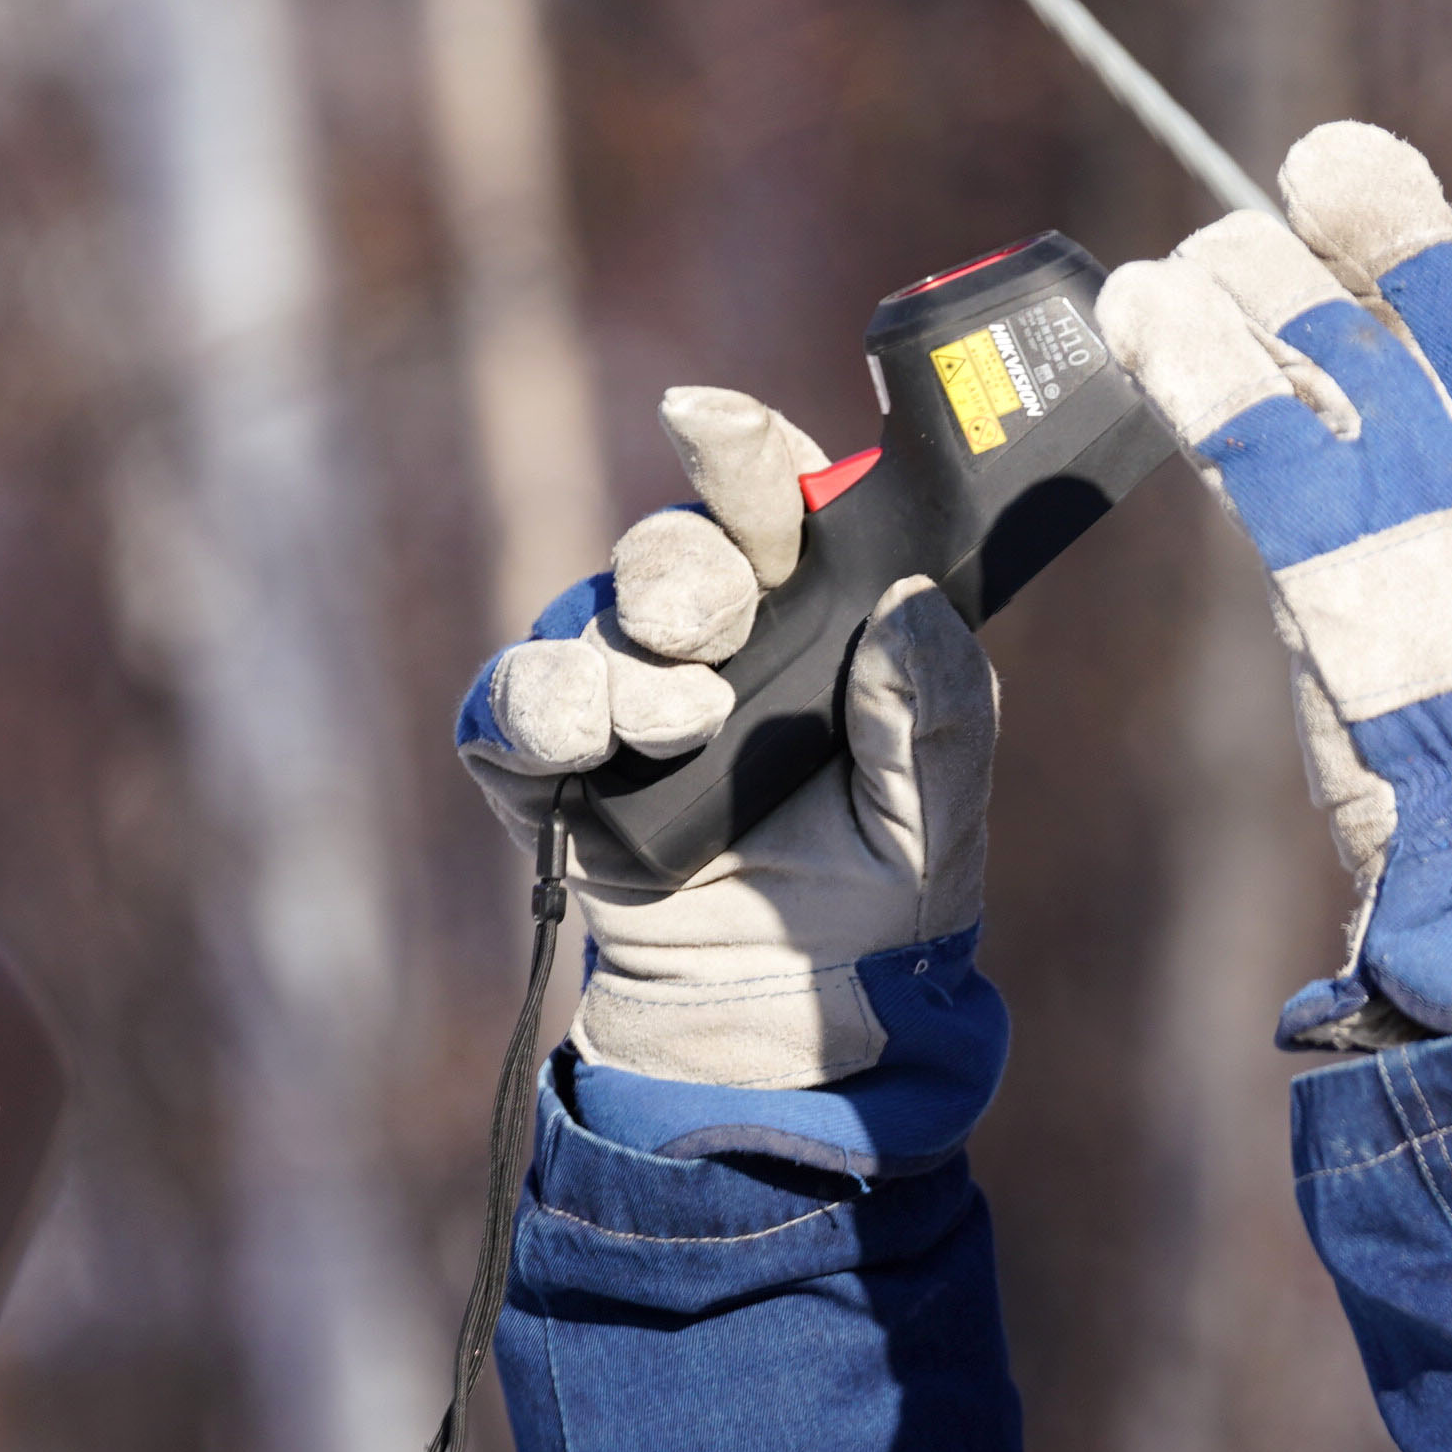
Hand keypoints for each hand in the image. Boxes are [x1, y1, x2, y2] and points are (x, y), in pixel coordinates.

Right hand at [454, 388, 997, 1100]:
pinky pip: (511, 706)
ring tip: (683, 724)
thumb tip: (913, 607)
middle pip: (667, 550)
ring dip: (630, 666)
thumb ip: (940, 717)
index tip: (712, 425)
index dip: (740, 452)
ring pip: (588, 622)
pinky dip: (538, 712)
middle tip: (710, 622)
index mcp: (802, 618)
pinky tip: (583, 741)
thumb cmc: (866, 904)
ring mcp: (613, 696)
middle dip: (683, 572)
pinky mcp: (540, 768)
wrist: (781, 1026)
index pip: (767, 500)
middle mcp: (699, 640)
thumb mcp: (932, 821)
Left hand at [1094, 115, 1451, 1044]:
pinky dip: (1185, 359)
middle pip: (1436, 298)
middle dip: (1376, 214)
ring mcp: (1427, 505)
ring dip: (1246, 282)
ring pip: (1326, 344)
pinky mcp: (1338, 559)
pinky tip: (1137, 309)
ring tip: (1186, 262)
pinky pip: (1247, 427)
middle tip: (1313, 163)